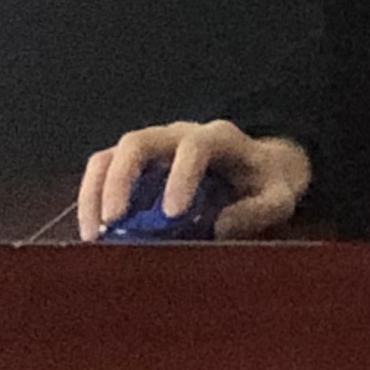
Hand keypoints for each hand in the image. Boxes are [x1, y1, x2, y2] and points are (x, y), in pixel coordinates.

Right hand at [76, 120, 311, 242]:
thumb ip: (258, 210)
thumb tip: (219, 228)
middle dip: (121, 179)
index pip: (195, 146)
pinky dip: (91, 200)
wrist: (258, 169)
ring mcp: (152, 148)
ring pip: (110, 155)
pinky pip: (102, 172)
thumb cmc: (265, 183)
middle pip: (138, 141)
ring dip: (95, 192)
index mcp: (218, 138)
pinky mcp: (133, 165)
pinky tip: (92, 234)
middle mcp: (179, 135)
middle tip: (114, 221)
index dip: (181, 176)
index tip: (173, 214)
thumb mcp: (277, 197)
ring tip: (93, 233)